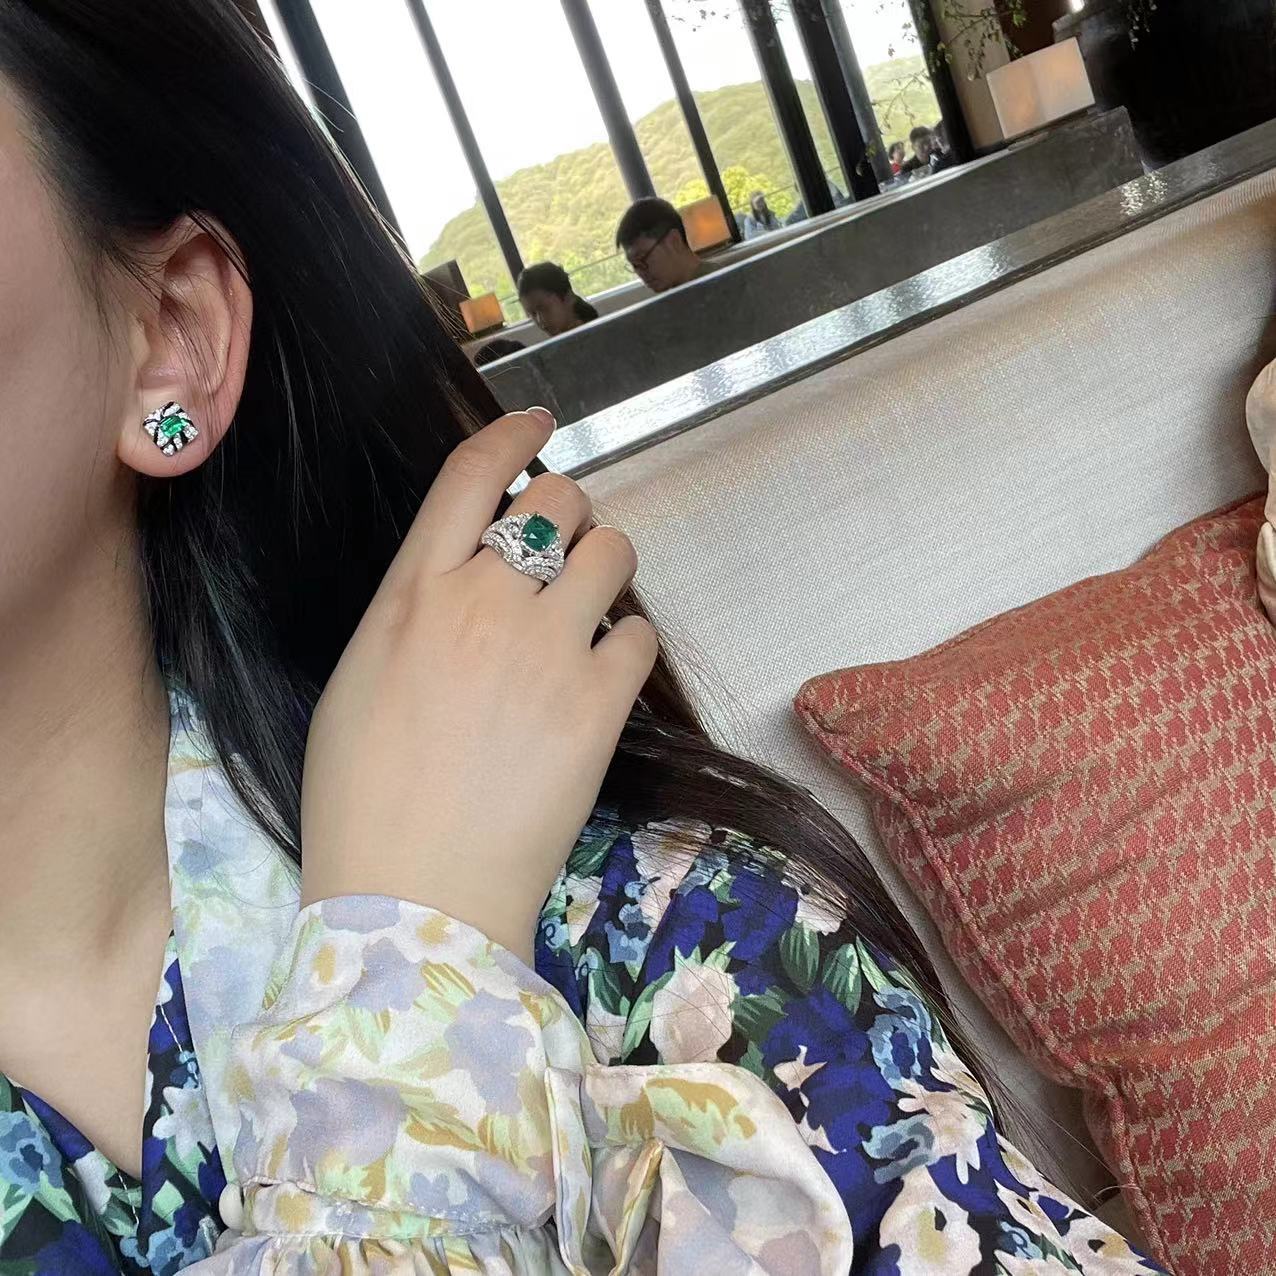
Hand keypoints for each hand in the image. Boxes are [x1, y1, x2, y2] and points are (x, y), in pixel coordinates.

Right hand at [300, 409, 656, 958]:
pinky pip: (639, 633)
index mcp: (413, 593)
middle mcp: (485, 601)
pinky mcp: (601, 703)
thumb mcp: (359, 680)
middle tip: (566, 550)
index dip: (513, 434)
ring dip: (608, 566)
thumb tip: (460, 578)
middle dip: (571, 512)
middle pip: (559, 501)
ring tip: (591, 609)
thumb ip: (413, 612)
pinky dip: (626, 643)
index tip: (539, 419)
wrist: (413, 894)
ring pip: (613, 552)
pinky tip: (603, 675)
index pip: (472, 475)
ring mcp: (549, 649)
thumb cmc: (361, 798)